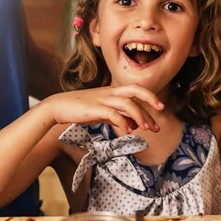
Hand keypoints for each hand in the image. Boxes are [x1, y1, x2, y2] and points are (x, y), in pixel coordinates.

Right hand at [42, 85, 163, 133]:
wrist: (59, 107)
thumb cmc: (81, 109)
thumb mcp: (103, 113)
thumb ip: (119, 117)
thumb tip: (133, 126)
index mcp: (113, 91)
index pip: (136, 91)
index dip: (150, 97)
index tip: (161, 108)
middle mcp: (110, 93)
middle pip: (135, 90)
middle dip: (151, 99)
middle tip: (161, 111)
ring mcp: (103, 99)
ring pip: (127, 103)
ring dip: (140, 115)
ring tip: (147, 128)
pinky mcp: (95, 109)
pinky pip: (113, 114)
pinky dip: (123, 122)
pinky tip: (128, 131)